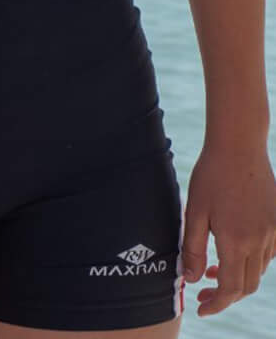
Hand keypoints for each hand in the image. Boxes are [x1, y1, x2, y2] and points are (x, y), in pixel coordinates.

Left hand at [183, 139, 275, 315]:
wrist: (239, 147)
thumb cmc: (210, 176)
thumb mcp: (193, 211)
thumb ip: (191, 247)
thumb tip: (189, 278)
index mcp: (235, 241)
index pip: (230, 288)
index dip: (216, 304)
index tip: (201, 308)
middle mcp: (259, 242)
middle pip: (246, 285)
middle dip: (224, 296)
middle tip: (201, 294)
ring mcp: (273, 233)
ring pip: (258, 272)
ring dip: (236, 278)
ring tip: (209, 270)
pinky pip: (268, 256)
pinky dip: (250, 263)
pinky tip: (231, 253)